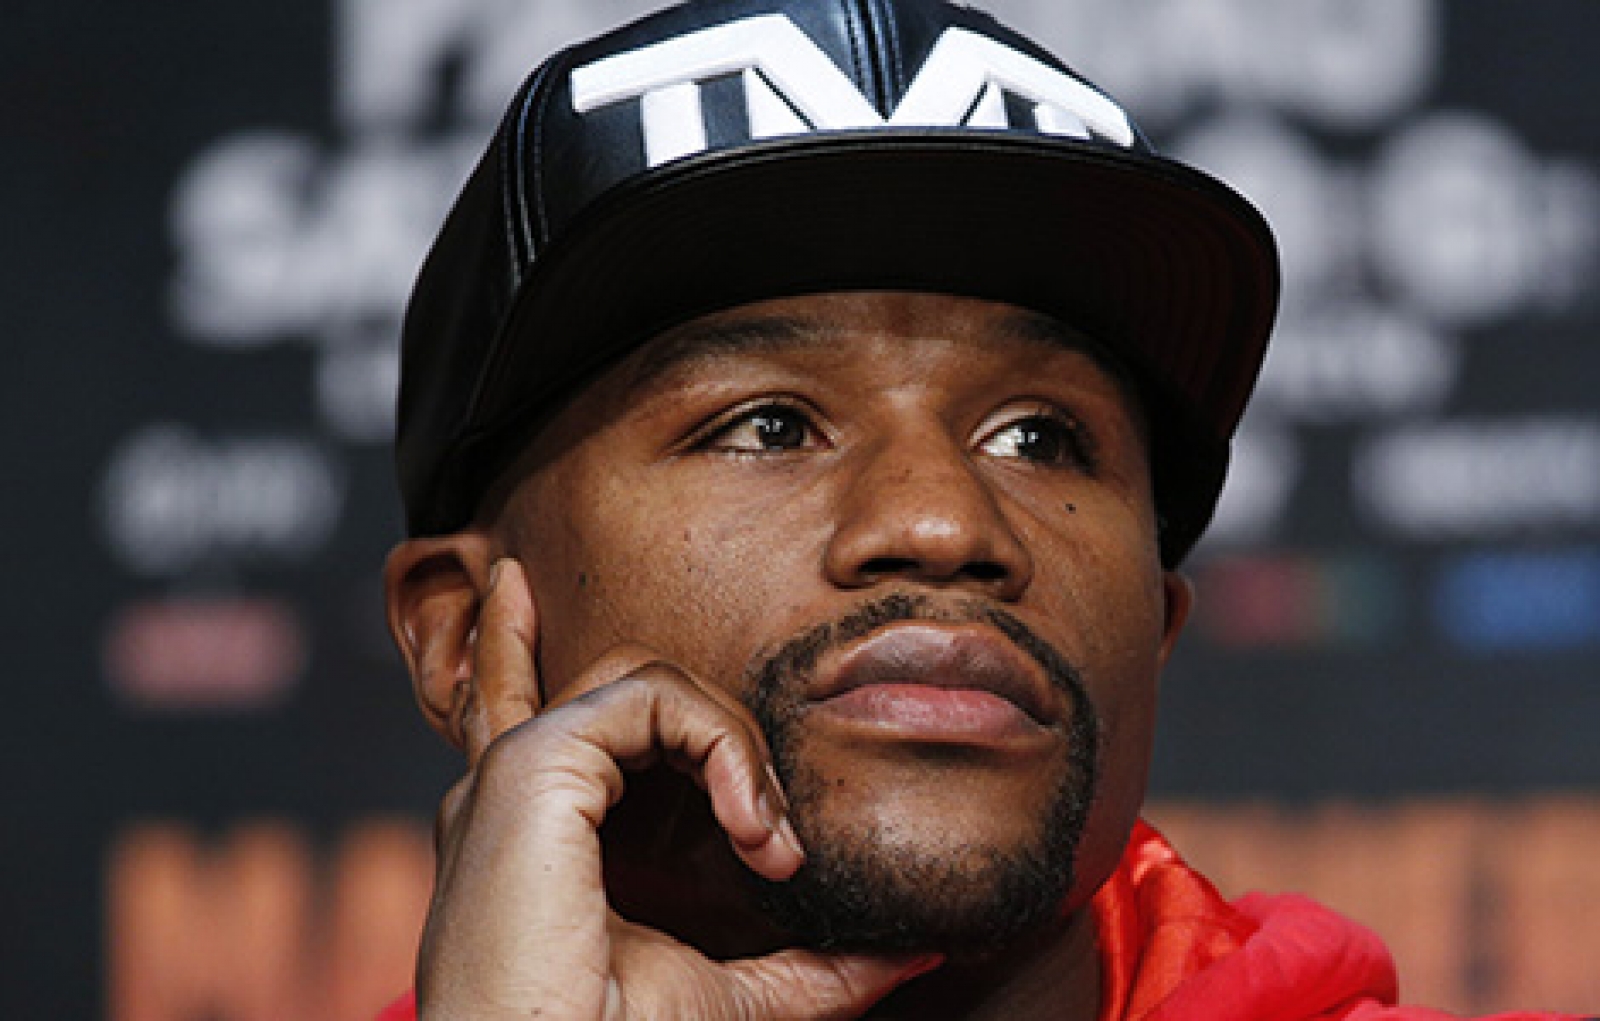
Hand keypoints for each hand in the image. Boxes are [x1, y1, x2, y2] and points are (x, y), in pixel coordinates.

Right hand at [416, 557, 936, 1019]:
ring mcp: (514, 770)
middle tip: (766, 833)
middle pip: (602, 679)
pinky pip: (656, 701)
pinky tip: (751, 828)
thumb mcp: (734, 997)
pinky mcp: (535, 763)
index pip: (512, 708)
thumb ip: (814, 966)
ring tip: (766, 842)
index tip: (515, 588)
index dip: (509, 643)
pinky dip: (723, 750)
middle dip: (700, 717)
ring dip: (729, 747)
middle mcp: (506, 790)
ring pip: (645, 681)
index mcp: (524, 834)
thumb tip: (913, 951)